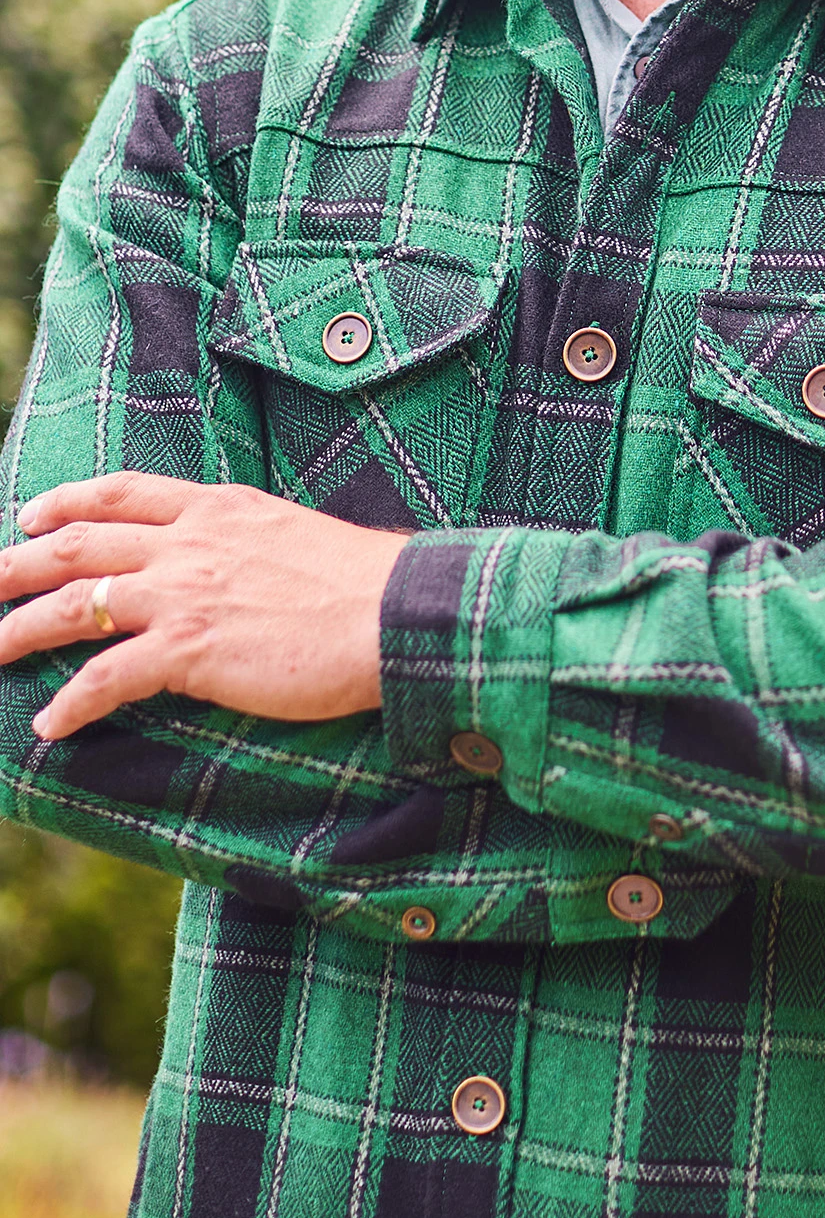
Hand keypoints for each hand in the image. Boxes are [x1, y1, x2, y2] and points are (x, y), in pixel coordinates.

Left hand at [0, 473, 410, 739]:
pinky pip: (108, 678)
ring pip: (74, 607)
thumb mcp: (297, 534)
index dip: (66, 502)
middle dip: (16, 564)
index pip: (122, 493)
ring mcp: (184, 594)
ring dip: (18, 631)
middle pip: (77, 545)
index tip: (31, 514)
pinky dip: (72, 703)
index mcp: (218, 507)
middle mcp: (189, 542)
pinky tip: (52, 724)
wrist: (394, 613)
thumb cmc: (367, 583)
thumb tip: (250, 564)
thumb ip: (254, 542)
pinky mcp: (190, 650)